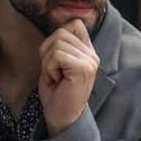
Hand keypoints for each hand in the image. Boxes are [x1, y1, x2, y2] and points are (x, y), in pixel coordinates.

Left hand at [38, 20, 99, 136]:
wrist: (62, 117)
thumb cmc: (57, 93)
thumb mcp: (57, 63)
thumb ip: (60, 45)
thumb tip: (58, 25)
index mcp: (88, 52)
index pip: (74, 24)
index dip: (57, 36)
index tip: (55, 59)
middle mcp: (92, 55)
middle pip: (61, 32)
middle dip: (48, 51)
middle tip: (54, 72)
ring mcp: (90, 61)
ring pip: (57, 43)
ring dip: (48, 62)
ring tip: (56, 77)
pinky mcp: (83, 68)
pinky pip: (57, 55)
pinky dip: (49, 68)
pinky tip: (57, 80)